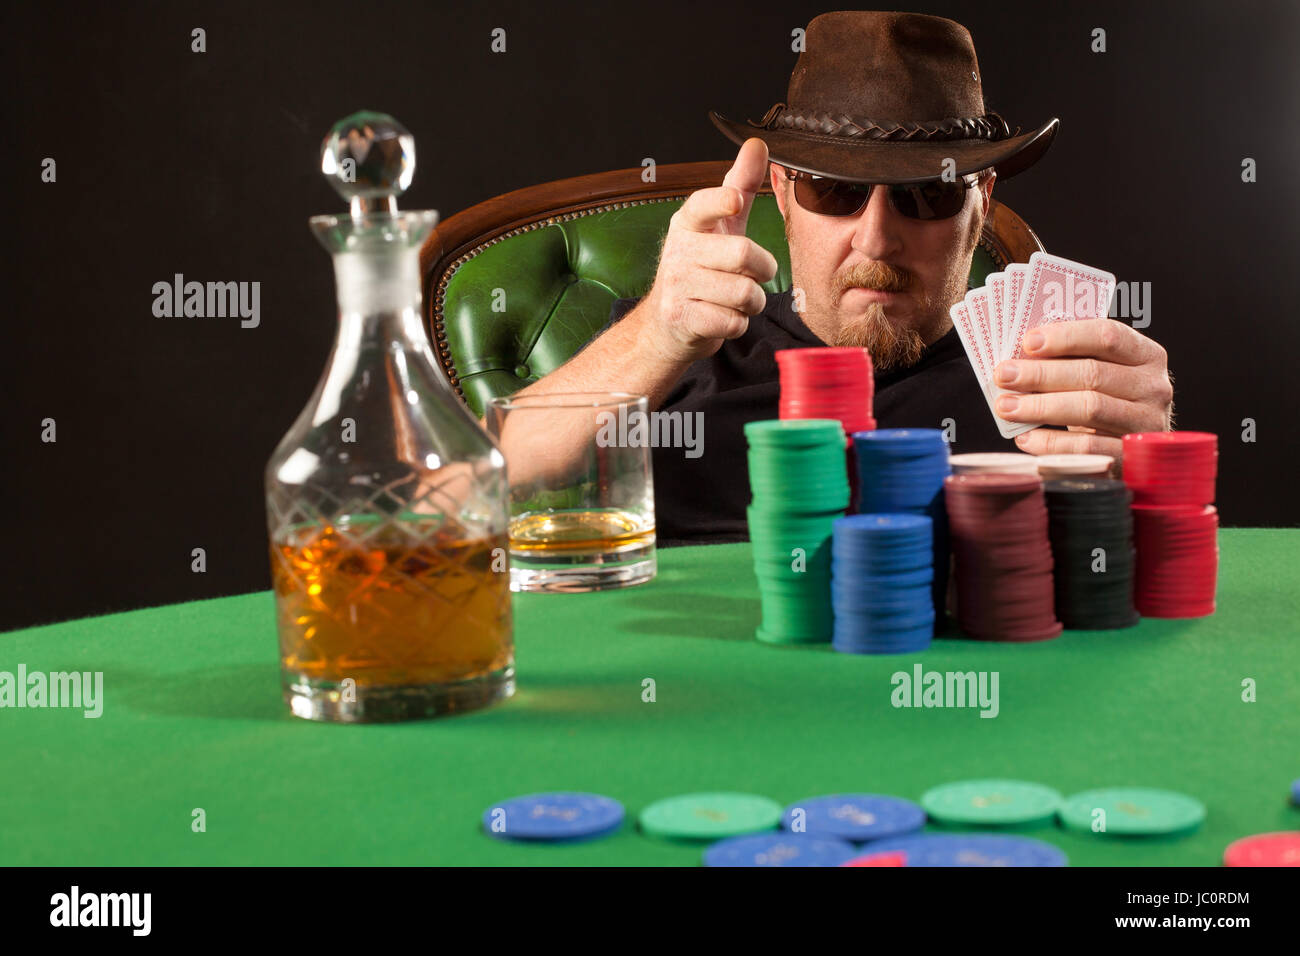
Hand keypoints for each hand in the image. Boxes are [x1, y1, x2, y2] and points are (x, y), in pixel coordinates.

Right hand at [637, 138, 778, 364]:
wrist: (666, 325)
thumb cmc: (701, 270)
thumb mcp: (720, 226)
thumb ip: (740, 185)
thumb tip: (758, 143)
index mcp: (688, 223)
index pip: (702, 205)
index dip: (722, 202)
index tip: (735, 202)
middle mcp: (678, 251)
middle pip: (742, 254)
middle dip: (762, 269)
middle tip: (755, 274)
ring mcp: (677, 286)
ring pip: (743, 292)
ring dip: (752, 301)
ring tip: (739, 299)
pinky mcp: (682, 319)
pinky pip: (733, 321)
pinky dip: (739, 323)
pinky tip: (724, 317)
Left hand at [992, 319, 1173, 457]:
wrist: (1132, 447)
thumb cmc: (1107, 400)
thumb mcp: (1101, 373)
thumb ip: (1071, 360)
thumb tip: (1019, 358)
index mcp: (1147, 355)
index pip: (1108, 335)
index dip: (1066, 337)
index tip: (1028, 342)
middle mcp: (1153, 386)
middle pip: (1093, 373)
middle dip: (1041, 374)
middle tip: (1004, 375)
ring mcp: (1146, 422)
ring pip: (1089, 407)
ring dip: (1040, 406)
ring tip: (1007, 406)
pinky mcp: (1131, 455)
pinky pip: (1087, 446)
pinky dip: (1051, 442)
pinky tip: (1025, 437)